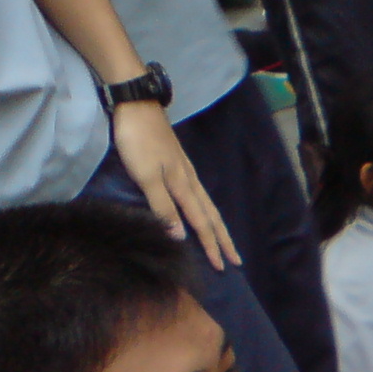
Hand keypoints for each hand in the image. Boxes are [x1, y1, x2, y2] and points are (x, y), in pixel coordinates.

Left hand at [109, 101, 239, 269]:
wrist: (136, 104)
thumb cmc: (138, 141)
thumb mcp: (146, 176)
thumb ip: (163, 206)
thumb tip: (182, 236)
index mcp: (183, 186)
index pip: (201, 223)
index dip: (211, 246)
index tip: (222, 267)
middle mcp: (189, 181)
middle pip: (211, 216)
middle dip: (223, 240)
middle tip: (236, 260)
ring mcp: (185, 170)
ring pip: (207, 204)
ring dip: (217, 225)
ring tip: (226, 240)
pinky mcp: (178, 162)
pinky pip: (199, 194)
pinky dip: (206, 208)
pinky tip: (204, 208)